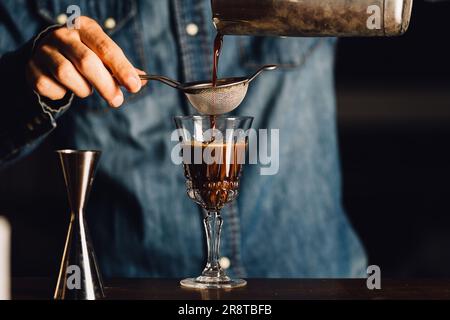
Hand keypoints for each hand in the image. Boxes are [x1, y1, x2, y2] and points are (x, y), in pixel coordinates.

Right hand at [26, 16, 145, 107]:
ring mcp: (45, 50)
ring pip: (66, 74)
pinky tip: (65, 88)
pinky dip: (61, 94)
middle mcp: (63, 35)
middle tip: (117, 100)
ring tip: (86, 89)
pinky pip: (50, 87)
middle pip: (87, 62)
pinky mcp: (32, 67)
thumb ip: (121, 67)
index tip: (135, 86)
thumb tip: (141, 80)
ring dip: (82, 89)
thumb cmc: (83, 54)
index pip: (106, 48)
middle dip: (105, 85)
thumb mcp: (103, 55)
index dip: (122, 69)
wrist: (48, 52)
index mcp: (84, 27)